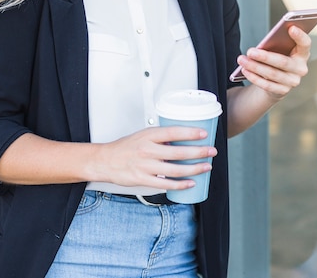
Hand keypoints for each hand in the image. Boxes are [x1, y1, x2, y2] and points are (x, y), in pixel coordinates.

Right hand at [92, 126, 217, 189]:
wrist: (105, 161)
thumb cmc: (125, 147)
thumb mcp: (143, 135)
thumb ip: (161, 137)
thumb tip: (183, 138)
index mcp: (149, 136)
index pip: (174, 132)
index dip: (191, 133)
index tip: (204, 134)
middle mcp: (148, 150)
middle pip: (179, 152)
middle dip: (199, 152)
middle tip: (211, 151)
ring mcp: (146, 166)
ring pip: (175, 169)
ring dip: (194, 169)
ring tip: (206, 167)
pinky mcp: (143, 179)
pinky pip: (166, 184)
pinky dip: (180, 185)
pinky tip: (191, 183)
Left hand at [237, 25, 310, 99]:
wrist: (277, 81)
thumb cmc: (278, 58)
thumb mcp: (279, 49)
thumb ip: (276, 45)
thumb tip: (261, 46)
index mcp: (302, 54)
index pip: (305, 44)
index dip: (300, 36)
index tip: (291, 27)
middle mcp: (301, 69)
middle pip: (283, 62)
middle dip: (265, 57)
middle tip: (250, 51)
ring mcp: (293, 81)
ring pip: (272, 73)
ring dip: (255, 67)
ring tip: (242, 60)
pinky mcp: (283, 91)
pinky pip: (267, 85)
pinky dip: (254, 77)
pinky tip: (245, 70)